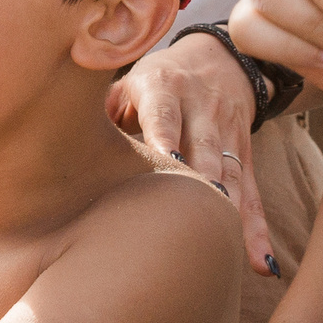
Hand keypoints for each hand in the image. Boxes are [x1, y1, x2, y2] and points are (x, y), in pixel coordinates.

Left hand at [110, 36, 275, 274]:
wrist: (219, 58)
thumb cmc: (156, 81)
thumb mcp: (127, 80)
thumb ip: (102, 110)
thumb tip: (61, 144)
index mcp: (164, 86)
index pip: (164, 112)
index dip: (166, 135)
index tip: (168, 161)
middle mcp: (201, 106)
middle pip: (205, 145)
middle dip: (205, 178)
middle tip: (202, 211)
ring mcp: (228, 131)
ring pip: (233, 174)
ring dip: (233, 212)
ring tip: (230, 247)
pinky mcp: (246, 153)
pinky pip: (253, 193)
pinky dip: (258, 228)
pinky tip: (261, 263)